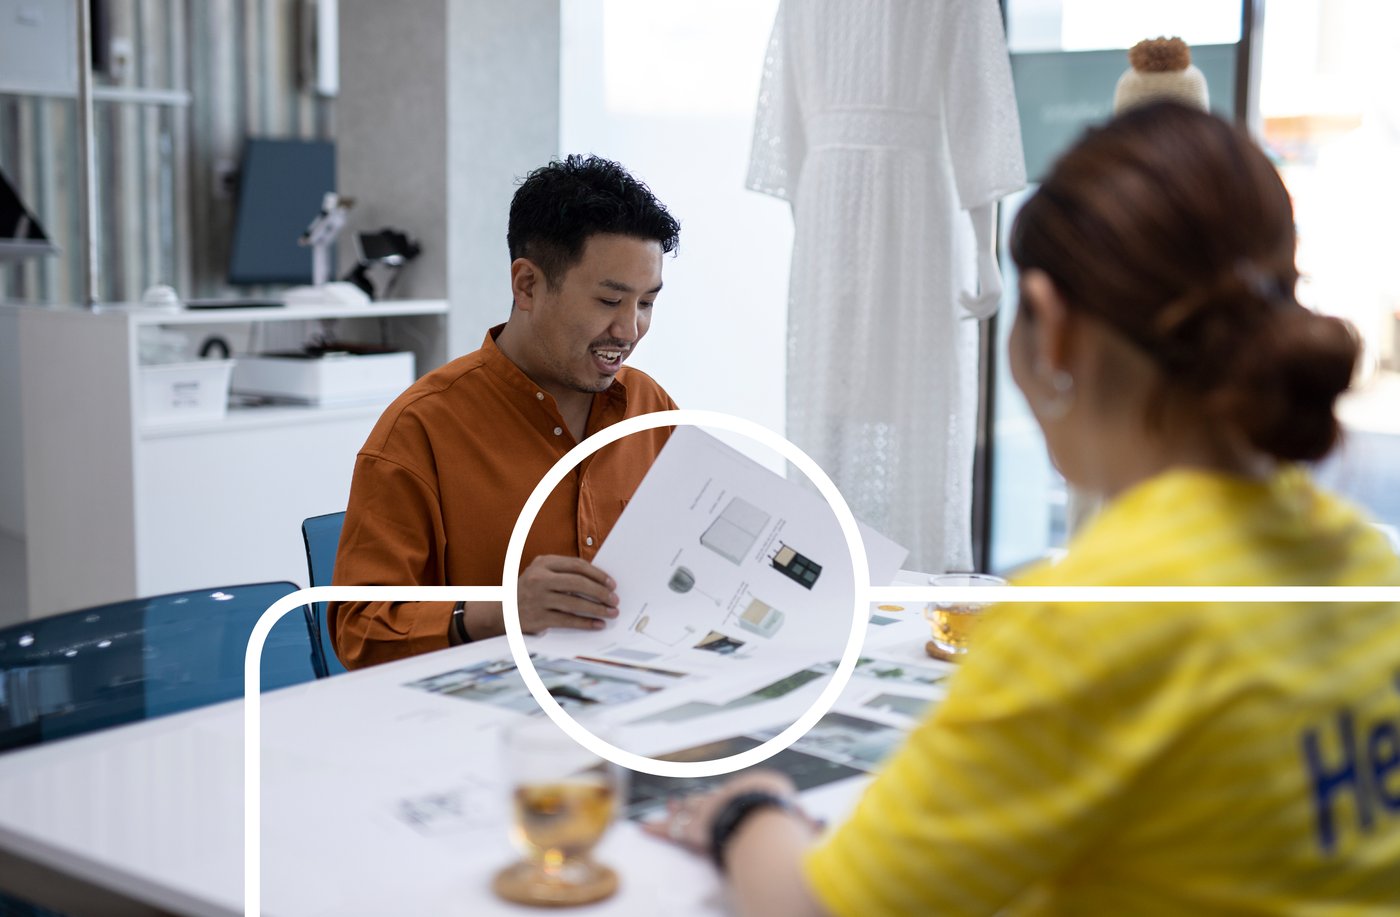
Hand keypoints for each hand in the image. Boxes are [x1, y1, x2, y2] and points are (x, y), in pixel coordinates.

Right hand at [515, 555, 619, 633]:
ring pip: (575, 603)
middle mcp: (539, 578)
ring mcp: (538, 598)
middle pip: (578, 583)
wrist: (502, 611)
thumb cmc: (530, 590)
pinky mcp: (538, 617)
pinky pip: (567, 620)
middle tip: (614, 599)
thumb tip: (600, 581)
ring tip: (611, 613)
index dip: (597, 574)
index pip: (577, 565)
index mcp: (543, 563)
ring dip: (597, 609)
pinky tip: (598, 625)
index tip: (612, 583)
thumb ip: (564, 572)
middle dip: (600, 592)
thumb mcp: (541, 573)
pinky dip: (585, 622)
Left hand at [641, 771, 817, 854]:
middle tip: (686, 801)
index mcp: (752, 791)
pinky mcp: (694, 829)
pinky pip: (670, 830)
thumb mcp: (801, 819)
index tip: (726, 804)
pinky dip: (656, 829)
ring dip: (677, 813)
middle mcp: (728, 797)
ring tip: (667, 810)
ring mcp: (709, 811)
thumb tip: (817, 825)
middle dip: (699, 802)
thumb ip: (805, 823)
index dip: (729, 802)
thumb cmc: (786, 817)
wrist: (765, 816)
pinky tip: (643, 827)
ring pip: (688, 812)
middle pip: (710, 800)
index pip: (738, 798)